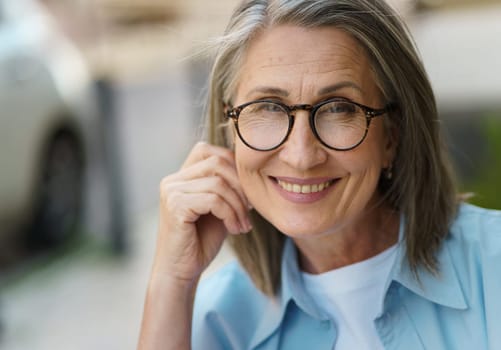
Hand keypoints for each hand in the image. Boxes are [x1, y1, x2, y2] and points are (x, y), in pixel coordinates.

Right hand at [151, 142, 251, 285]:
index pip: (211, 151)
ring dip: (238, 205)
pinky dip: (230, 214)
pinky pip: (214, 200)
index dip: (234, 167)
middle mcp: (173, 179)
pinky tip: (235, 230)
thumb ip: (228, 186)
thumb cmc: (201, 240)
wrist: (182, 271)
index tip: (247, 193)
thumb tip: (252, 169)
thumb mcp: (220, 207)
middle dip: (241, 186)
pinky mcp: (175, 206)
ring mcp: (171, 191)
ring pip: (218, 183)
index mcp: (181, 176)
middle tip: (250, 210)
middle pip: (217, 163)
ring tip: (243, 224)